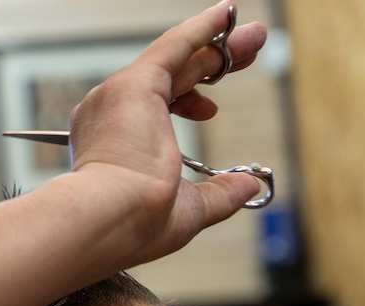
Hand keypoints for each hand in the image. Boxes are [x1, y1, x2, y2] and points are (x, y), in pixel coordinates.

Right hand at [68, 0, 266, 265]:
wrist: (109, 221)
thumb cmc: (135, 225)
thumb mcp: (188, 210)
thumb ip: (219, 194)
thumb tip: (248, 186)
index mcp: (116, 144)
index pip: (158, 110)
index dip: (190, 104)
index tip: (213, 109)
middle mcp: (111, 114)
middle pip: (172, 79)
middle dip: (212, 65)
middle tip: (247, 52)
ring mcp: (118, 96)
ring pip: (176, 61)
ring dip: (217, 47)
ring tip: (256, 37)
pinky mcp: (133, 84)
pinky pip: (173, 47)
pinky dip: (201, 30)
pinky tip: (226, 15)